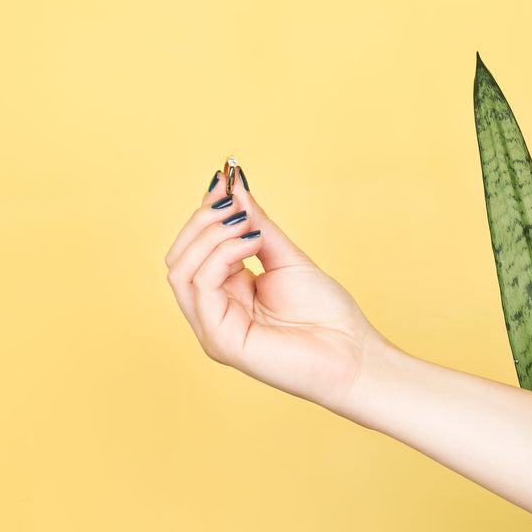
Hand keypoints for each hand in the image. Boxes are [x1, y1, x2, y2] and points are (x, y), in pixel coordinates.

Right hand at [165, 167, 380, 410]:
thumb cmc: (325, 313)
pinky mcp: (220, 341)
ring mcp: (212, 328)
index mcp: (224, 293)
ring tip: (246, 224)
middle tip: (231, 201)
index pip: (193, 247)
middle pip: (178, 257)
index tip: (224, 177)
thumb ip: (255, 224)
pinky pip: (202, 287)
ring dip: (210, 236)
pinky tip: (251, 242)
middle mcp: (212, 312)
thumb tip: (232, 186)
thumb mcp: (284, 256)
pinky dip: (222, 255)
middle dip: (202, 221)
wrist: (353, 353)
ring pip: (181, 270)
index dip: (205, 210)